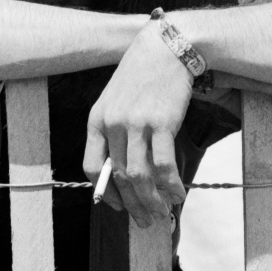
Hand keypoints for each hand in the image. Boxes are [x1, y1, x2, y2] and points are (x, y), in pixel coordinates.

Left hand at [82, 21, 189, 227]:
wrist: (164, 49)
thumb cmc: (141, 76)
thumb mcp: (116, 101)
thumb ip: (114, 131)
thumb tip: (123, 169)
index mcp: (96, 120)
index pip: (92, 166)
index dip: (104, 192)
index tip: (117, 205)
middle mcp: (113, 123)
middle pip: (119, 177)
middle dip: (133, 205)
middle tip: (145, 221)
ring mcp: (137, 124)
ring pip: (140, 176)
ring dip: (152, 201)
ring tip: (162, 213)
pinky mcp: (162, 123)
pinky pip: (164, 165)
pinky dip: (171, 185)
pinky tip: (179, 194)